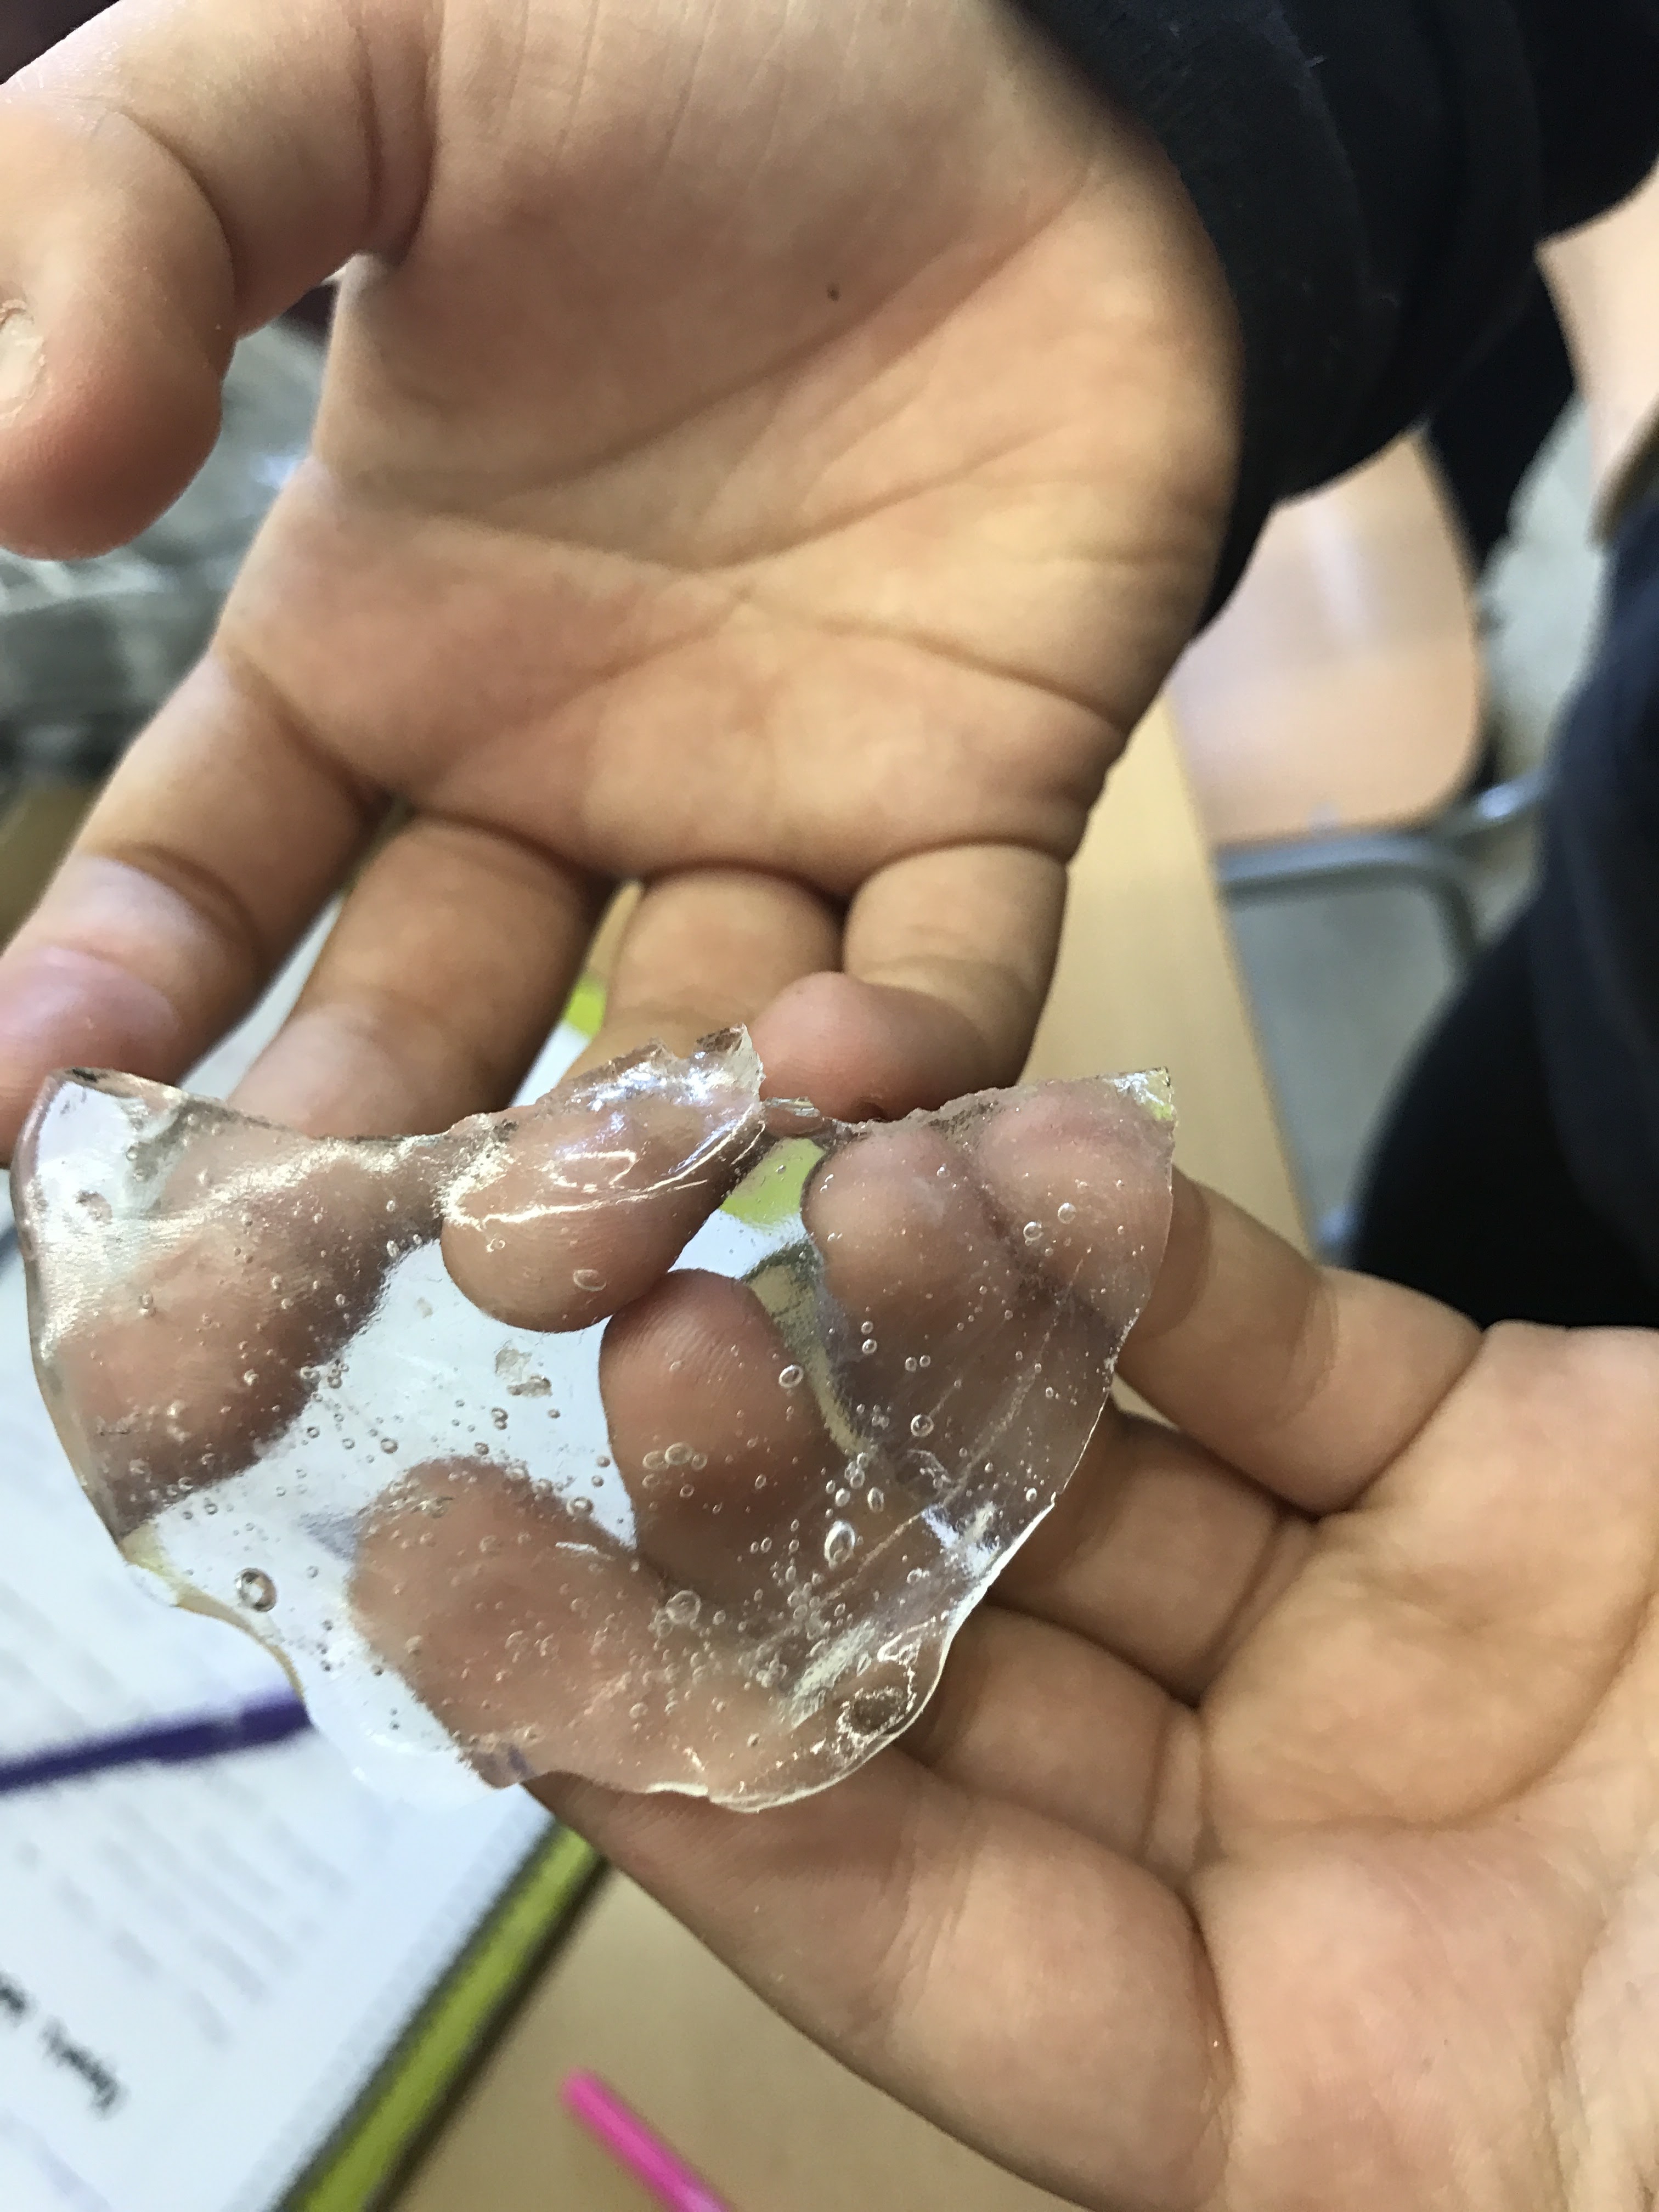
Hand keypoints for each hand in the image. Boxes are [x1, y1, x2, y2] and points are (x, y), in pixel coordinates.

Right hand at [0, 0, 1236, 1150]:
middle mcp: (552, 776)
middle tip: (247, 1333)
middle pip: (420, 1037)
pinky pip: (938, 982)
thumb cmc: (669, 45)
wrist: (1017, 60)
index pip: (207, 876)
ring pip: (678, 1058)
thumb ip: (134, 218)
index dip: (114, 1006)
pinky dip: (899, 1059)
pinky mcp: (978, 809)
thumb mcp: (339, 66)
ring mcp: (767, 813)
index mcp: (374, 646)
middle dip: (330, 1185)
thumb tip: (14, 471)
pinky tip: (834, 1083)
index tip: (25, 1128)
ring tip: (552, 1245)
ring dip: (617, 1169)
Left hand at [544, 1175, 1658, 2210]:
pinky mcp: (1483, 1461)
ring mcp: (1370, 1633)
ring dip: (940, 1332)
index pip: (900, 1925)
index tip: (456, 1604)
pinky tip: (1031, 1148)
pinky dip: (1144, 1251)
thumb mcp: (1563, 2158)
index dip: (676, 1779)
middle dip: (777, 1509)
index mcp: (1269, 2092)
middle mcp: (1274, 1844)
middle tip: (648, 1350)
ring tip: (842, 1195)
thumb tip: (908, 1917)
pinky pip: (1267, 1345)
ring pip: (1081, 1467)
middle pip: (957, 1658)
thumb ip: (1299, 2117)